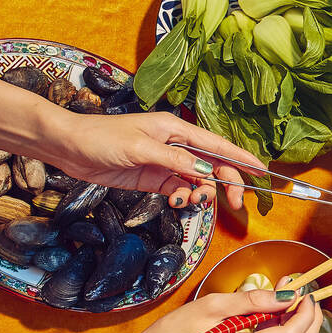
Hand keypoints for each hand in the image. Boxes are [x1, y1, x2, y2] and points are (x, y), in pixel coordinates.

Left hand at [42, 110, 262, 209]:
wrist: (69, 147)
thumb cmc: (101, 138)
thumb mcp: (140, 148)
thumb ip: (175, 160)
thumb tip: (204, 170)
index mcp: (176, 129)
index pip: (218, 144)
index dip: (242, 158)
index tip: (262, 171)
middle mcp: (176, 145)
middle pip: (214, 165)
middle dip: (228, 183)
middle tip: (236, 203)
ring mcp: (166, 163)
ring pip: (199, 180)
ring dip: (203, 192)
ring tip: (194, 201)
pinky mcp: (154, 179)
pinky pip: (180, 189)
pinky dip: (184, 197)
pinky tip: (179, 201)